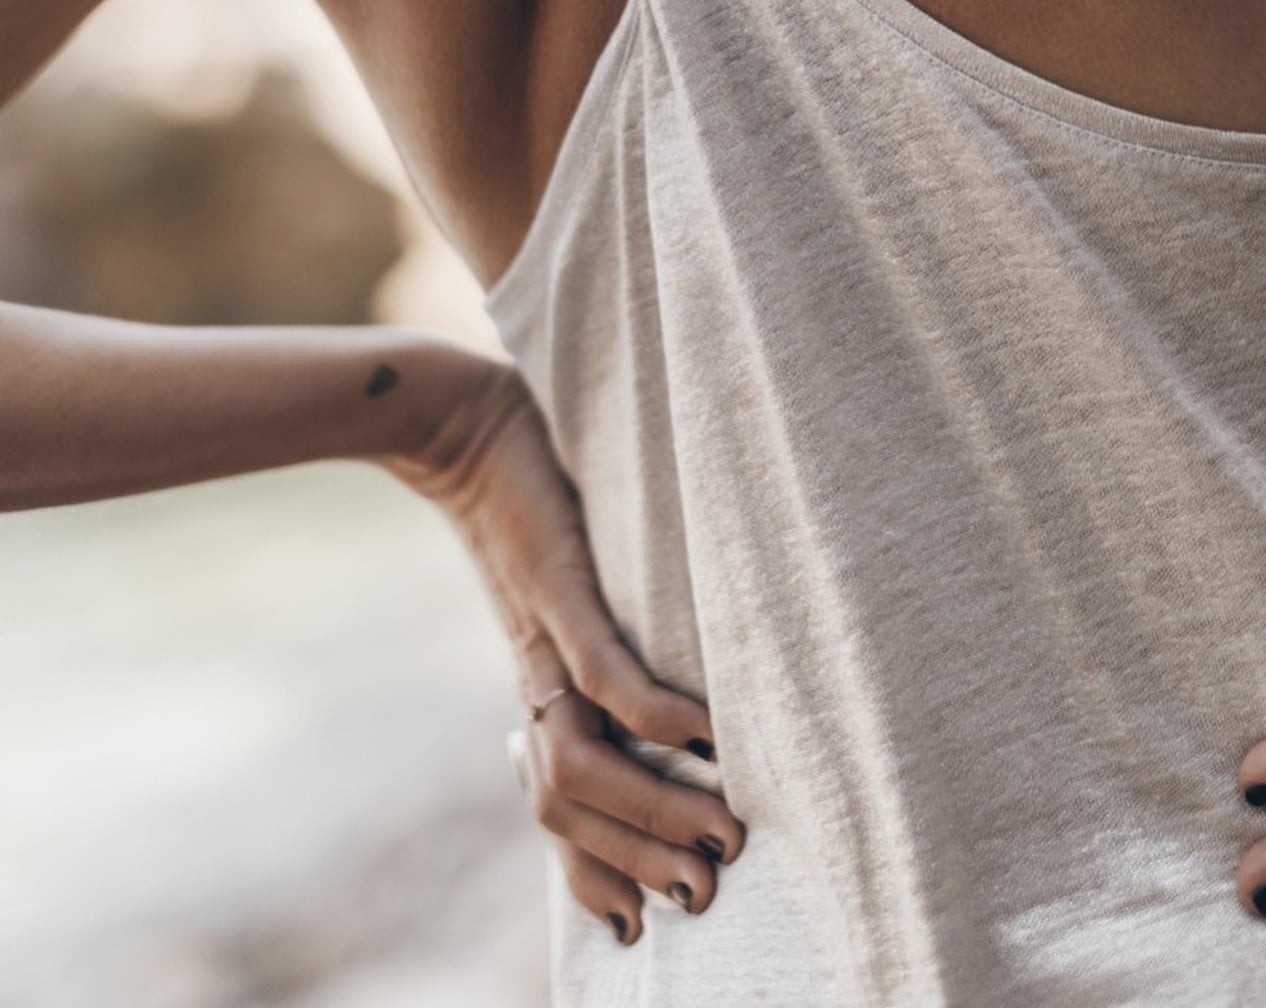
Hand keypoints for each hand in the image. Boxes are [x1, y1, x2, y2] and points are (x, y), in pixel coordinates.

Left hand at [389, 354, 744, 945]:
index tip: (647, 924)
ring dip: (650, 808)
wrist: (461, 423)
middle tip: (710, 888)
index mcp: (540, 690)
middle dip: (641, 858)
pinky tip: (701, 731)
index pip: (556, 811)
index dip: (596, 873)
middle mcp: (536, 678)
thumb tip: (672, 696)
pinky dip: (650, 709)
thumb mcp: (570, 585)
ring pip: (582, 759)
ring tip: (722, 826)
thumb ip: (605, 640)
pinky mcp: (557, 580)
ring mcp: (544, 633)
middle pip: (570, 805)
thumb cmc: (531, 500)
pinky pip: (599, 666)